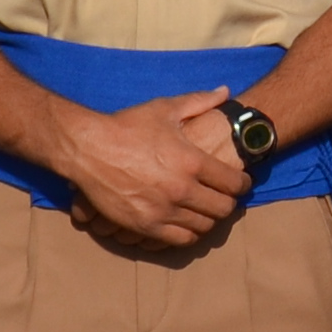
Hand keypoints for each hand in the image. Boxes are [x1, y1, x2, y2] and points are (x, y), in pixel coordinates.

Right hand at [50, 92, 249, 251]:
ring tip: (207, 211)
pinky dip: (189, 234)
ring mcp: (164, 210)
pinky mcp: (145, 226)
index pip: (233, 182)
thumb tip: (225, 91)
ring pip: (204, 227)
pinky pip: (180, 240)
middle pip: (223, 208)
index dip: (243, 184)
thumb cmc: (128, 126)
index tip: (243, 183)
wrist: (88, 149)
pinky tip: (187, 223)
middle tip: (227, 198)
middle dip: (229, 203)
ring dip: (209, 219)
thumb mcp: (165, 108)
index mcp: (192, 161)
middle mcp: (182, 189)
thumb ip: (199, 101)